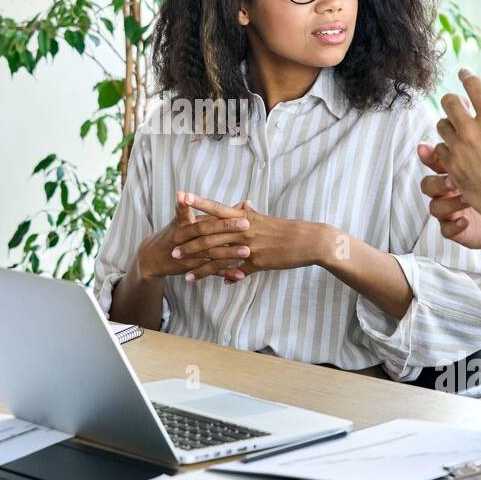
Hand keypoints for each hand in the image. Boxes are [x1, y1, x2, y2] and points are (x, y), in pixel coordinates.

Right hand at [134, 191, 253, 282]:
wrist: (152, 257)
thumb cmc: (174, 233)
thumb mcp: (186, 219)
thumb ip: (210, 213)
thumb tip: (241, 205)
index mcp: (184, 224)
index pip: (205, 219)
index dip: (222, 218)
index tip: (242, 215)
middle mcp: (183, 239)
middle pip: (208, 235)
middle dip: (228, 231)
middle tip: (248, 228)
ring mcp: (187, 255)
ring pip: (210, 254)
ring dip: (228, 254)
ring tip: (246, 252)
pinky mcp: (190, 269)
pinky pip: (210, 272)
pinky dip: (225, 273)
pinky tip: (240, 275)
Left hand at [191, 197, 326, 283]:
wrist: (308, 241)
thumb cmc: (287, 229)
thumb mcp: (266, 218)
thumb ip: (250, 213)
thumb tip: (243, 204)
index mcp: (245, 217)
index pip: (217, 208)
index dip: (199, 203)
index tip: (181, 197)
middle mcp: (244, 230)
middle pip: (211, 234)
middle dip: (190, 241)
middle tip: (172, 246)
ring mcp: (249, 246)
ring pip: (218, 255)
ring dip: (199, 264)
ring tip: (183, 270)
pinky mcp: (256, 262)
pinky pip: (235, 270)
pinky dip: (222, 276)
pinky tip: (211, 281)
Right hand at [415, 142, 480, 258]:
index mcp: (459, 171)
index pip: (438, 158)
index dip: (431, 153)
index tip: (435, 142)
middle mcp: (451, 191)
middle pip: (429, 180)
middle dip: (435, 178)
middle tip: (449, 171)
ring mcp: (452, 210)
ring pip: (433, 204)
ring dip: (445, 201)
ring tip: (462, 196)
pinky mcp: (457, 229)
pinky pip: (446, 229)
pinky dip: (453, 225)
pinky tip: (465, 220)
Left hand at [433, 68, 480, 223]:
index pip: (473, 86)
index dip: (467, 75)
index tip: (464, 72)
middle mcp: (471, 129)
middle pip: (448, 101)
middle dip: (453, 99)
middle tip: (459, 103)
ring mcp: (459, 148)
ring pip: (441, 124)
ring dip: (449, 123)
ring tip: (459, 129)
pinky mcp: (451, 165)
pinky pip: (439, 148)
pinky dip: (446, 147)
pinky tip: (456, 151)